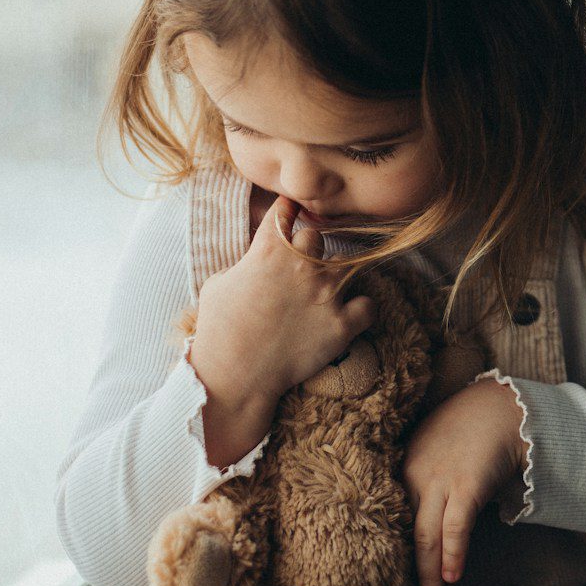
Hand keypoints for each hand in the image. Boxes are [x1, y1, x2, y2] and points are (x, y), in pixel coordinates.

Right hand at [190, 195, 375, 464]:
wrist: (235, 376)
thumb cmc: (218, 330)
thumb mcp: (218, 284)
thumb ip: (245, 264)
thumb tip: (255, 262)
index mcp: (269, 249)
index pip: (286, 209)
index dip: (287, 210)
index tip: (289, 214)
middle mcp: (302, 264)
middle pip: (317, 236)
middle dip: (308, 250)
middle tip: (299, 269)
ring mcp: (325, 293)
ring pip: (345, 265)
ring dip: (333, 277)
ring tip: (321, 293)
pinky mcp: (342, 324)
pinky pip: (368, 305)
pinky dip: (361, 309)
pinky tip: (348, 315)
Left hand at [402, 378, 528, 585]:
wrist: (500, 405)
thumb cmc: (469, 426)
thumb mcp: (434, 448)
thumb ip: (425, 477)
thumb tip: (427, 515)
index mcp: (405, 468)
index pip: (394, 519)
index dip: (397, 550)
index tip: (397, 575)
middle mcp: (416, 476)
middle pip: (407, 533)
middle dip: (413, 571)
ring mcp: (440, 481)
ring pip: (427, 536)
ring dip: (431, 573)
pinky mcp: (467, 485)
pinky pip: (456, 527)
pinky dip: (453, 553)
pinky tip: (453, 575)